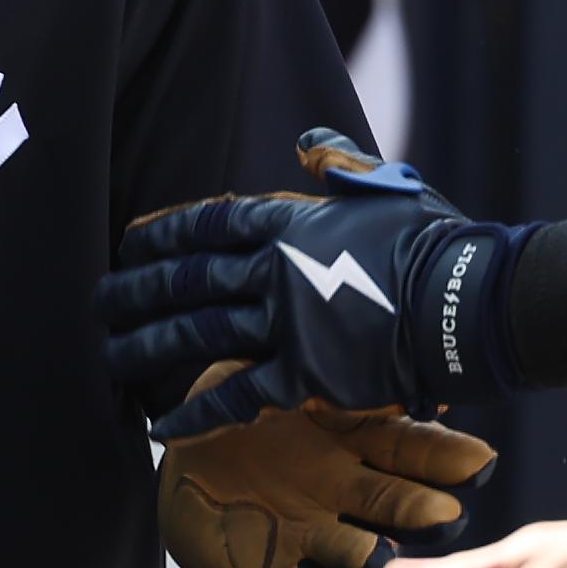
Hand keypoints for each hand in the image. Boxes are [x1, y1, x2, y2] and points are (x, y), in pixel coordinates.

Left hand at [102, 130, 510, 426]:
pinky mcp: (306, 375)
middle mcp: (276, 270)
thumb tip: (307, 141)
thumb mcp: (386, 187)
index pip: (210, 222)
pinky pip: (236, 395)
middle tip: (96, 302)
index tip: (128, 243)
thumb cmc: (436, 241)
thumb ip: (339, 164)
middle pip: (189, 279)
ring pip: (198, 334)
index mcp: (292, 222)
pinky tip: (159, 426)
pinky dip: (195, 412)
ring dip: (147, 347)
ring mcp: (287, 323)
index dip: (164, 233)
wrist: (470, 301)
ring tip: (107, 357)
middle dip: (136, 290)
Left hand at [155, 362, 495, 567]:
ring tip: (376, 558)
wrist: (181, 440)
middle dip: (422, 514)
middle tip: (444, 517)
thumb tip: (360, 334)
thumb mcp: (266, 365)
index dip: (450, 458)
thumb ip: (310, 364)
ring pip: (359, 554)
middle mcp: (351, 494)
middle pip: (400, 507)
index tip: (478, 463)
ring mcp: (316, 536)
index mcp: (360, 439)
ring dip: (370, 558)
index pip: (418, 448)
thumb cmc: (238, 393)